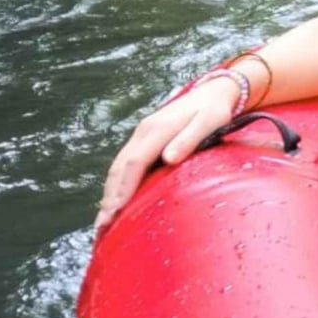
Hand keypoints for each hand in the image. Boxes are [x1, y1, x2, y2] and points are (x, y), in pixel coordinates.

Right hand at [93, 76, 240, 232]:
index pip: (133, 163)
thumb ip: (190, 139)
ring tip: (103, 220)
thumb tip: (169, 158)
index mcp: (157, 130)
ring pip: (118, 166)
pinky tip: (115, 200)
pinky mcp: (144, 138)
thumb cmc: (215, 110)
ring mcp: (141, 134)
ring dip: (109, 193)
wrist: (213, 91)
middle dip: (109, 197)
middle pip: (119, 168)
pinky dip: (116, 183)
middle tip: (102, 226)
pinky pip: (125, 163)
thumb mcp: (210, 122)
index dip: (123, 189)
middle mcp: (143, 131)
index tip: (115, 213)